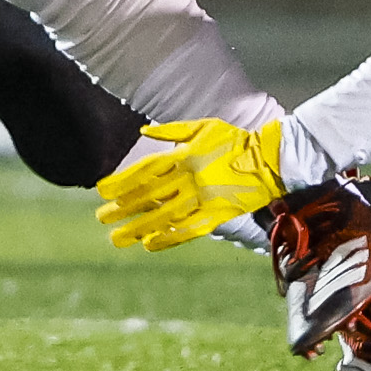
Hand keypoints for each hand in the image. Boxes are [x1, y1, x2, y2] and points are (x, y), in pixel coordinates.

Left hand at [95, 117, 285, 250]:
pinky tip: (150, 245)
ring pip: (165, 216)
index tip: (101, 191)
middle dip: (123, 208)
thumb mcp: (203, 126)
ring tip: (118, 238)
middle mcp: (191, 178)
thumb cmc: (234, 140)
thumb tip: (144, 130)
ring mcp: (204, 199)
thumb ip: (173, 131)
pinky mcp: (217, 216)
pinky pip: (189, 230)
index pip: (146, 170)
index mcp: (186, 154)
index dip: (122, 182)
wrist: (268, 160)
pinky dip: (169, 238)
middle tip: (101, 218)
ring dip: (139, 228)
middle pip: (150, 196)